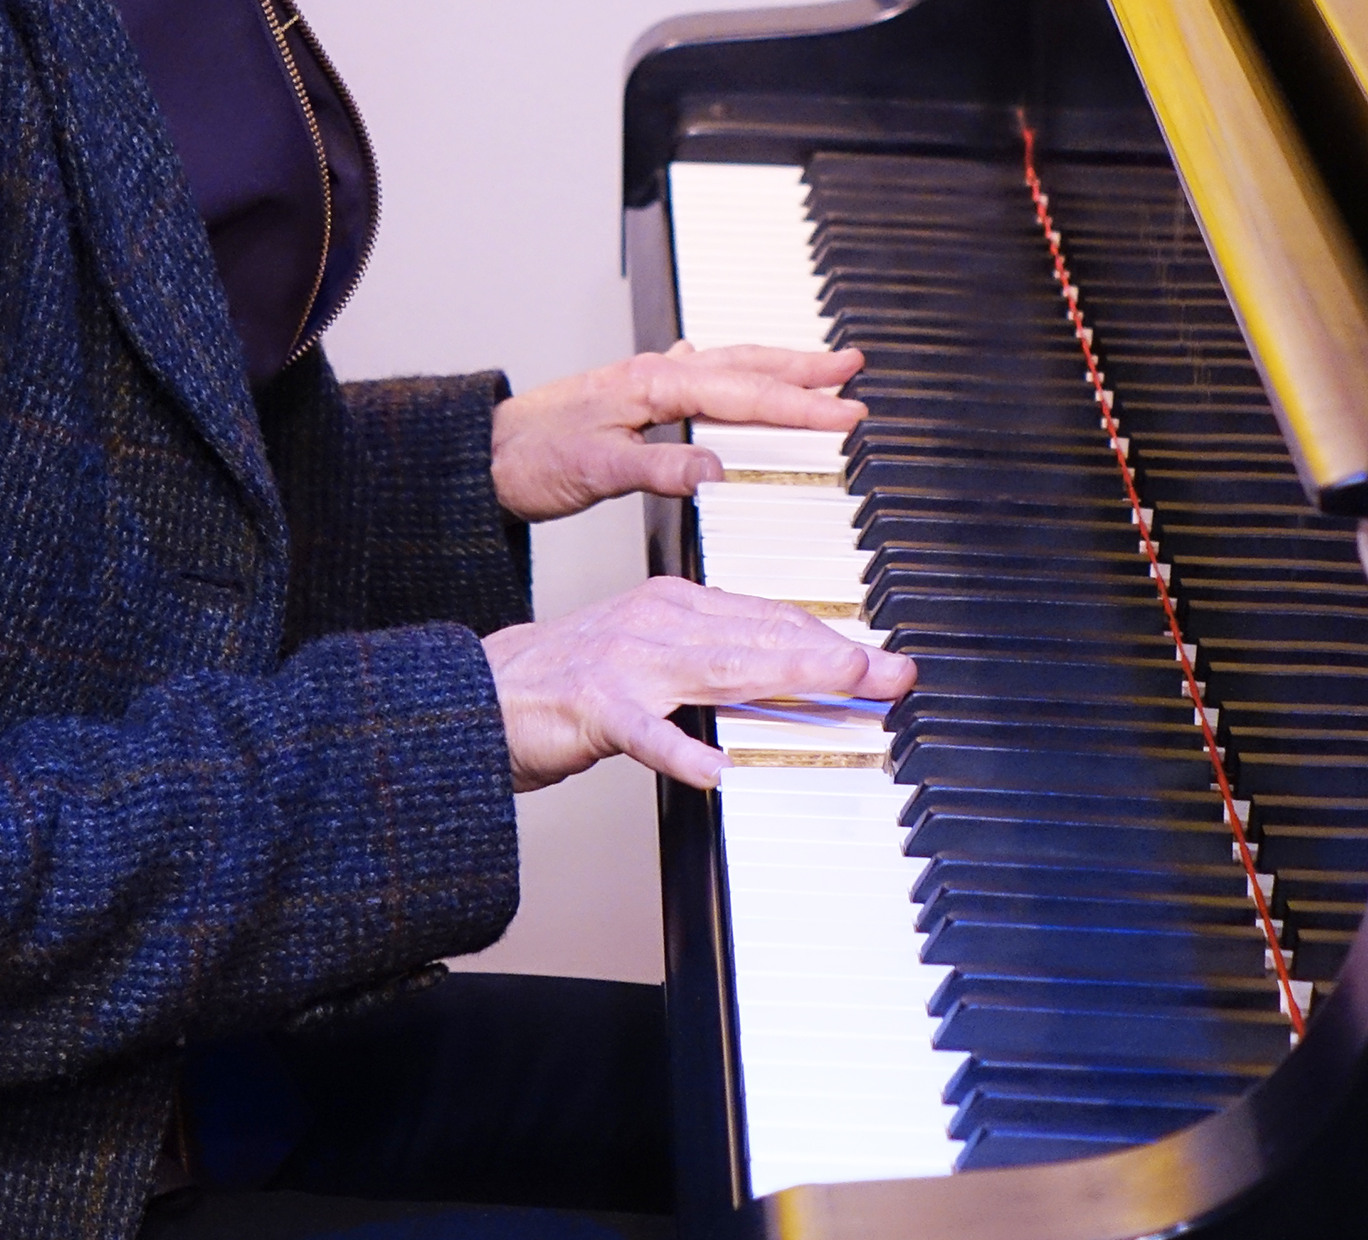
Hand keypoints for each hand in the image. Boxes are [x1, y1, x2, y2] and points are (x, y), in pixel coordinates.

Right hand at [482, 576, 914, 790]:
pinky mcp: (590, 706)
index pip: (767, 617)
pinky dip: (679, 750)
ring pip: (717, 665)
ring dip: (786, 677)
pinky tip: (714, 770)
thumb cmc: (571, 679)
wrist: (479, 689)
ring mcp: (623, 660)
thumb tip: (785, 678)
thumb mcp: (650, 654)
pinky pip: (643, 731)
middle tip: (894, 672)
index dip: (830, 639)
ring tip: (842, 688)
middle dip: (834, 656)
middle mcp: (654, 620)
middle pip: (759, 635)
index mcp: (671, 603)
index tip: (883, 661)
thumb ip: (712, 659)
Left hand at [490, 342, 866, 521]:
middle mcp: (653, 374)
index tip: (847, 412)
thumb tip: (715, 471)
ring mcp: (645, 383)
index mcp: (652, 385)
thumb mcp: (595, 471)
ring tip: (819, 366)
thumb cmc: (529, 460)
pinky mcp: (634, 397)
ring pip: (726, 366)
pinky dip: (734, 374)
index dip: (799, 405)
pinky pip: (702, 376)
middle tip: (854, 368)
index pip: (742, 394)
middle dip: (802, 367)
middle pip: (743, 366)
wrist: (480, 455)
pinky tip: (735, 374)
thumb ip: (659, 468)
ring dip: (775, 366)